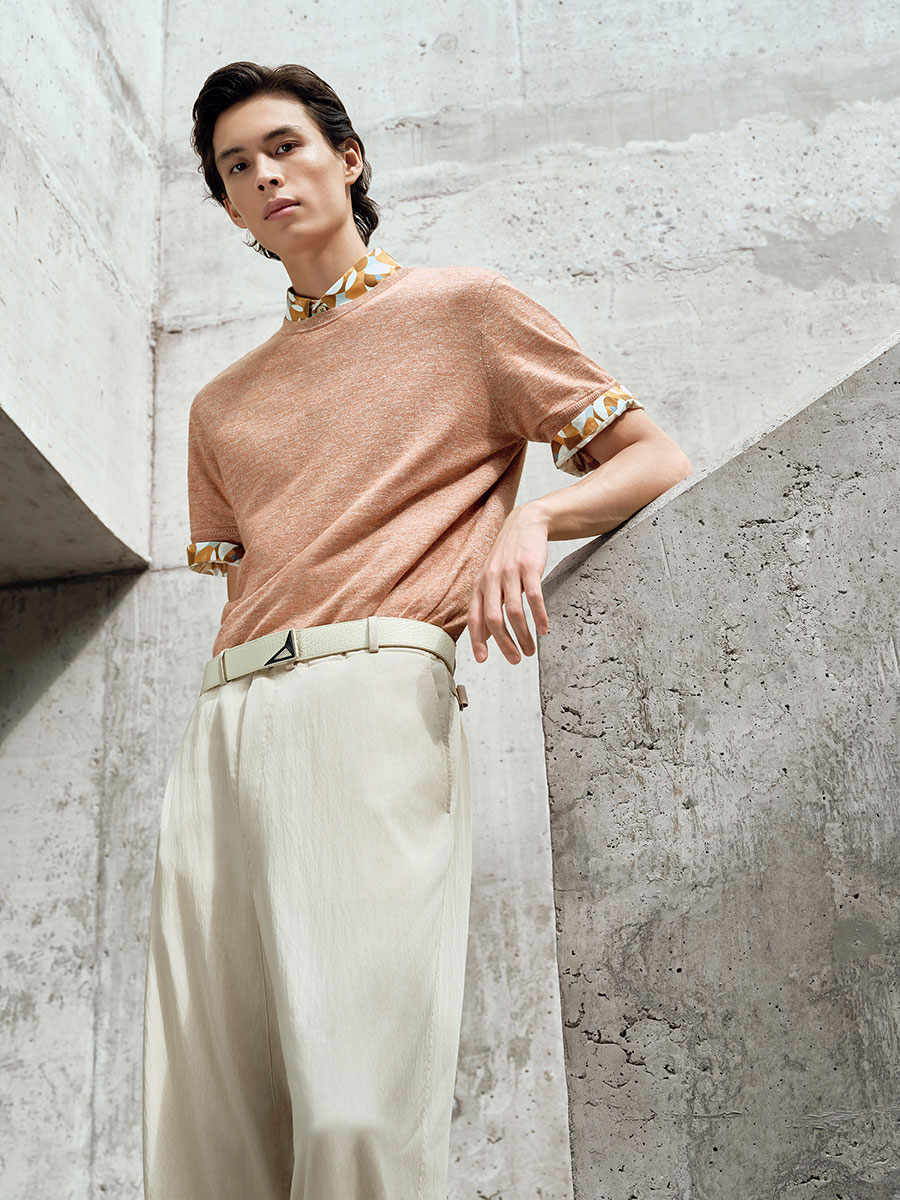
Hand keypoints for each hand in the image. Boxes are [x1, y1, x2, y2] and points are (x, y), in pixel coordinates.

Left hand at [467, 504, 550, 664]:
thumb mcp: (491, 579)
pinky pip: (534, 597)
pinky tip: (544, 629)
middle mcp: (491, 579)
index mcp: (479, 585)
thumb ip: (487, 605)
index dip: (477, 640)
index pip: (475, 618)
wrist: (526, 523)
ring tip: (531, 649)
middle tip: (516, 659)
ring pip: (514, 612)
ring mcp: (509, 573)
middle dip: (505, 643)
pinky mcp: (529, 567)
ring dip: (523, 635)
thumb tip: (484, 635)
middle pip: (494, 619)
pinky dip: (539, 616)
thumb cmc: (508, 556)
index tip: (483, 659)